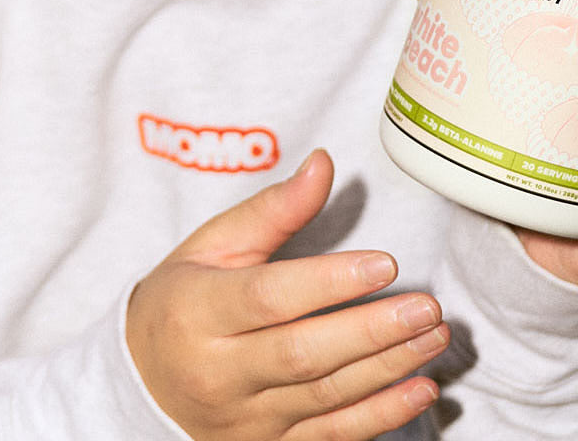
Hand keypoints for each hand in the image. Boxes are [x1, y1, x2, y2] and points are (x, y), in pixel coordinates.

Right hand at [125, 149, 447, 439]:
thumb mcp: (212, 244)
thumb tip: (323, 164)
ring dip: (388, 368)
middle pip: (303, 355)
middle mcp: (219, 372)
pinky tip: (421, 390)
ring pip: (324, 398)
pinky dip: (381, 417)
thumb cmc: (182, 300)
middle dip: (372, 331)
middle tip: (426, 306)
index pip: (269, 299)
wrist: (142, 384)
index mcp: (199, 311)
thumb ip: (272, 209)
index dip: (330, 282)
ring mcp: (245, 418)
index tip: (384, 263)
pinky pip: (331, 437)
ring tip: (434, 335)